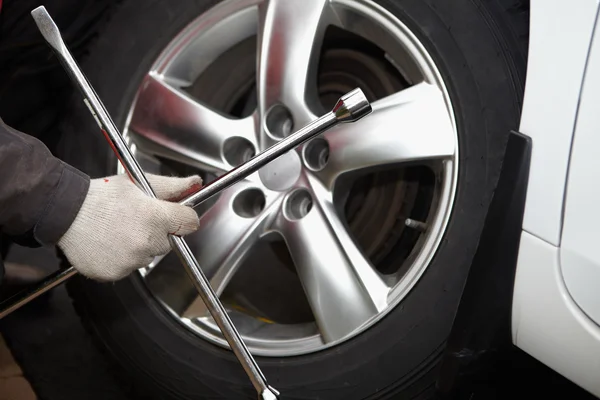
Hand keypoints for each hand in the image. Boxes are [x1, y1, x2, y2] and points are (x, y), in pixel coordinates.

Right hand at [58, 173, 201, 281]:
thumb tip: (196, 183)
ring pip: (149, 256)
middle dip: (159, 232)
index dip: (182, 217)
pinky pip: (129, 268)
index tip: (176, 215)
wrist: (66, 213)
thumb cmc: (102, 196)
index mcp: (155, 218)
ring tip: (119, 230)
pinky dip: (123, 259)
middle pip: (169, 242)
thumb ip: (172, 187)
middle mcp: (146, 242)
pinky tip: (110, 243)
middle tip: (137, 220)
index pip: (189, 223)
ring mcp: (131, 260)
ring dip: (141, 246)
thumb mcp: (138, 183)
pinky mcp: (116, 273)